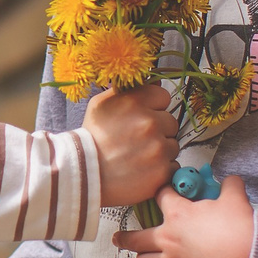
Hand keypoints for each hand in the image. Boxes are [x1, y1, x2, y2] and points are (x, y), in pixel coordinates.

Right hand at [83, 84, 179, 205]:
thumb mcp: (100, 105)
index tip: (142, 118)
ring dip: (160, 151)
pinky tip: (143, 170)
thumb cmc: (91, 139)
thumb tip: (154, 82)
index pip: (163, 96)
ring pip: (172, 145)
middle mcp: (149, 123)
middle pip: (171, 121)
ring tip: (138, 157)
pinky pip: (173, 166)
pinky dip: (162, 170)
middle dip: (158, 130)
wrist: (83, 174)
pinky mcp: (162, 171)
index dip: (153, 107)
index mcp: (135, 102)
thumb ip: (126, 91)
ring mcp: (158, 148)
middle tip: (138, 141)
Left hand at [116, 174, 255, 257]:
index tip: (164, 193)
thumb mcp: (235, 198)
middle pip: (137, 238)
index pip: (161, 196)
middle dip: (125, 238)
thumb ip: (230, 186)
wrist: (249, 255)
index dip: (163, 192)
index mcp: (178, 213)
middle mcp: (168, 238)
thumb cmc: (239, 224)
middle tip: (118, 238)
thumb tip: (232, 180)